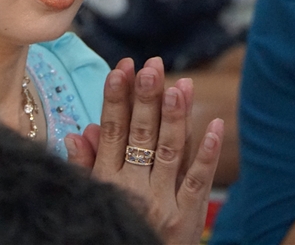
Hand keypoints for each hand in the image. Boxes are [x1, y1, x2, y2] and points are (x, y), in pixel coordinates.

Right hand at [66, 57, 221, 244]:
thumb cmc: (108, 227)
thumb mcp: (88, 197)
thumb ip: (84, 166)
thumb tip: (80, 131)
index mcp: (105, 180)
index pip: (110, 131)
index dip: (115, 99)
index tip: (120, 69)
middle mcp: (132, 187)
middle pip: (140, 135)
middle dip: (144, 99)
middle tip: (150, 67)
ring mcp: (162, 201)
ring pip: (169, 151)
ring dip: (174, 116)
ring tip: (177, 84)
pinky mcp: (187, 215)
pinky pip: (198, 180)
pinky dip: (208, 152)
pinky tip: (214, 124)